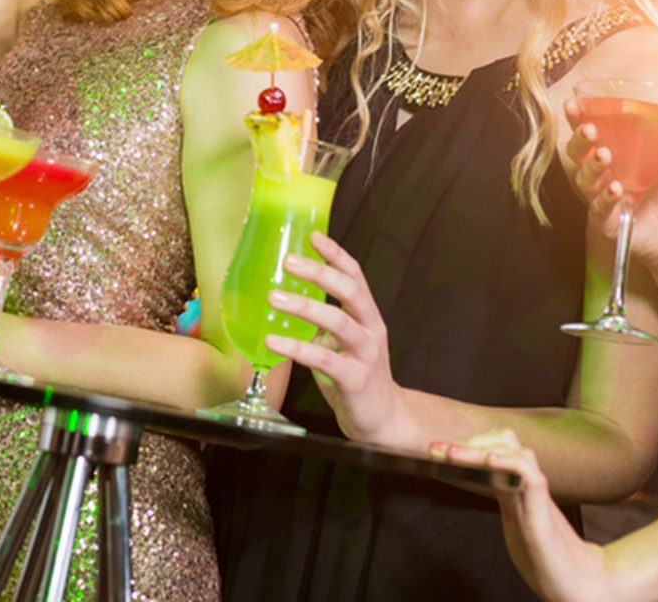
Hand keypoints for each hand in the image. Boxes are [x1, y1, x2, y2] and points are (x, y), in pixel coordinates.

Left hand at [264, 231, 414, 448]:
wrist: (383, 421)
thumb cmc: (357, 378)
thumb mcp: (344, 343)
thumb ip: (325, 324)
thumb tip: (288, 300)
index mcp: (368, 317)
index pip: (356, 276)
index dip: (336, 254)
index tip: (314, 235)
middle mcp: (371, 330)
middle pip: (351, 291)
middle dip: (320, 272)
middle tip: (289, 260)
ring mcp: (366, 354)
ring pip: (338, 321)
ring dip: (304, 306)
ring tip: (274, 296)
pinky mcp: (355, 380)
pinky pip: (324, 360)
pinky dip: (297, 348)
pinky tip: (273, 341)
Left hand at [434, 430, 612, 601]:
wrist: (577, 586)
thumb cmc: (546, 561)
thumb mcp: (515, 526)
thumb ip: (503, 503)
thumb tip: (475, 486)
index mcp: (516, 489)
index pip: (492, 451)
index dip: (465, 446)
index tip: (435, 449)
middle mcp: (526, 486)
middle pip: (503, 441)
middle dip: (469, 441)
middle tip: (438, 448)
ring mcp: (537, 497)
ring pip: (515, 451)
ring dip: (481, 448)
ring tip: (454, 453)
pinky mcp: (545, 513)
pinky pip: (530, 475)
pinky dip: (510, 463)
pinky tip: (490, 462)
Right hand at [563, 99, 657, 275]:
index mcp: (618, 157)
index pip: (591, 134)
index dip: (577, 119)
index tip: (572, 104)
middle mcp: (605, 176)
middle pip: (578, 155)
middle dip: (579, 140)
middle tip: (589, 129)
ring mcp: (603, 199)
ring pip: (584, 180)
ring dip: (592, 166)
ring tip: (604, 155)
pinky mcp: (608, 222)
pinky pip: (599, 209)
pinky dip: (605, 198)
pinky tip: (616, 189)